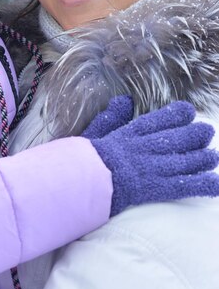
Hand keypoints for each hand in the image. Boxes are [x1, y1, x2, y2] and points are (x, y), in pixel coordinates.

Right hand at [84, 101, 218, 215]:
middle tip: (207, 131)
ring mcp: (153, 167)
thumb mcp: (95, 133)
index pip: (159, 120)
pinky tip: (215, 184)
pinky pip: (185, 186)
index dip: (176, 115)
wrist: (84, 181)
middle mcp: (146, 147)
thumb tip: (123, 100)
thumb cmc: (84, 159)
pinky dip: (202, 185)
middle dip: (195, 135)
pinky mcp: (157, 188)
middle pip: (177, 138)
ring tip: (213, 157)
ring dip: (202, 159)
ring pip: (186, 160)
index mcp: (131, 133)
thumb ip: (111, 117)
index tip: (188, 111)